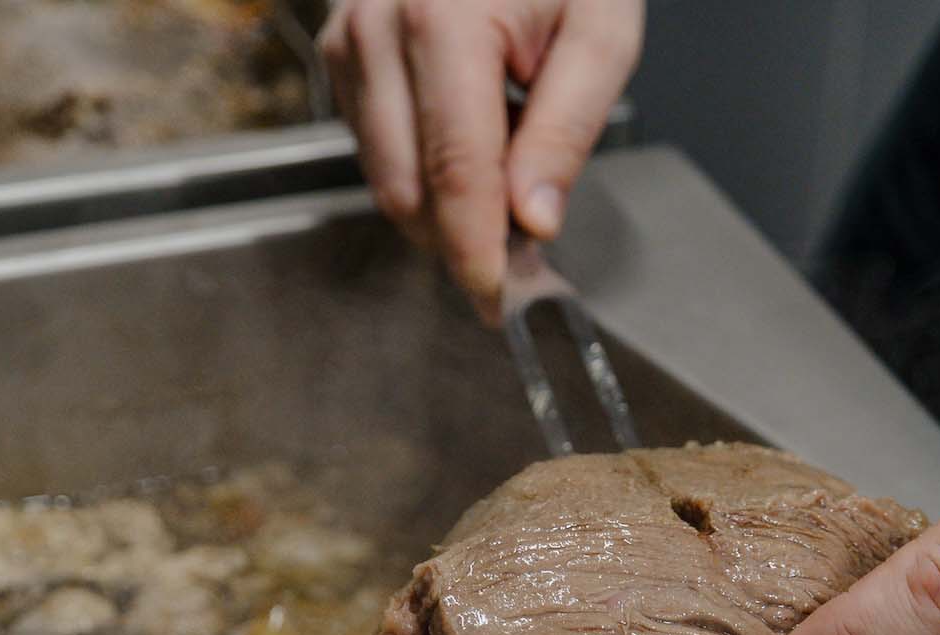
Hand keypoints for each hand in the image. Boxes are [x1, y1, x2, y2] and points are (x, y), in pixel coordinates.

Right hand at [320, 0, 642, 315]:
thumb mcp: (600, 30)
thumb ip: (567, 129)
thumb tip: (534, 222)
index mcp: (440, 20)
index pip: (455, 173)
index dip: (477, 250)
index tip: (501, 302)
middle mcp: (376, 31)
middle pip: (409, 190)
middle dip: (462, 238)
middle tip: (522, 256)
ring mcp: (348, 42)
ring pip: (386, 179)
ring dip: (445, 204)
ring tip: (508, 168)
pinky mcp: (339, 55)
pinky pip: (376, 148)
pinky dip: (423, 167)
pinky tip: (471, 132)